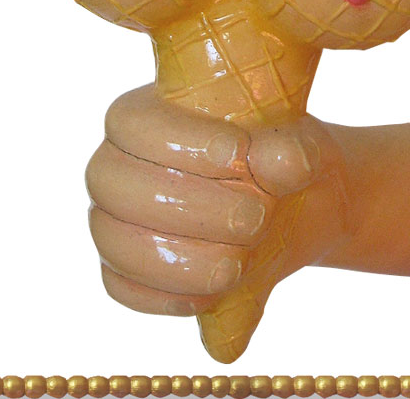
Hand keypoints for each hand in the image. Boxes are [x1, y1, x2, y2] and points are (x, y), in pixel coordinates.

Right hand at [85, 84, 349, 360]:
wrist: (292, 207)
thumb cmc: (279, 160)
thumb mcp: (296, 145)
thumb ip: (289, 149)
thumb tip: (282, 162)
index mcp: (148, 116)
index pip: (131, 122)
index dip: (180, 140)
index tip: (238, 155)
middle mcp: (118, 165)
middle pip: (112, 183)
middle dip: (189, 206)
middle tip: (255, 218)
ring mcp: (115, 220)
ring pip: (114, 240)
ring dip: (181, 259)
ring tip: (239, 263)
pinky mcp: (125, 271)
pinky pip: (122, 288)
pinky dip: (168, 294)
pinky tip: (217, 291)